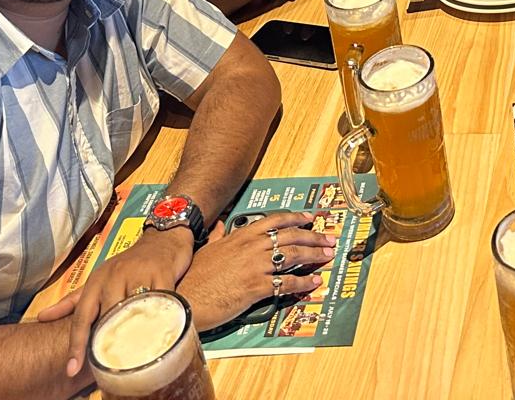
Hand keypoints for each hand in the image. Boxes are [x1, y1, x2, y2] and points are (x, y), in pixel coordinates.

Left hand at [37, 227, 194, 376]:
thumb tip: (41, 317)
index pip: (81, 317)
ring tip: (134, 351)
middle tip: (111, 360)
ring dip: (133, 329)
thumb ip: (72, 301)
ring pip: (132, 308)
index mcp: (96, 281)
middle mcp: (114, 275)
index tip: (71, 369)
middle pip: (107, 315)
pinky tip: (159, 329)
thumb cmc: (127, 264)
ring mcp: (139, 272)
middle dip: (108, 338)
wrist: (161, 240)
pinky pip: (159, 299)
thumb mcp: (98, 279)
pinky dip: (159, 315)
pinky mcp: (161, 272)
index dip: (76, 344)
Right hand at [179, 216, 336, 330]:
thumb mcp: (207, 250)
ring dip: (314, 255)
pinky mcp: (257, 287)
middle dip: (314, 236)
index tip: (311, 217)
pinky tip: (314, 283)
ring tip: (328, 256)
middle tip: (329, 238)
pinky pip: (287, 283)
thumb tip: (219, 225)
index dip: (296, 217)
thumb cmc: (193, 277)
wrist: (185, 298)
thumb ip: (218, 236)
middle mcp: (252, 247)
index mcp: (241, 236)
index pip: (275, 220)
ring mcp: (255, 266)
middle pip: (291, 236)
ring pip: (293, 255)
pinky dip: (304, 282)